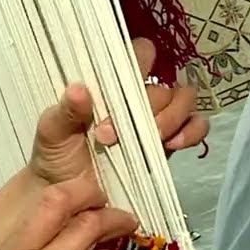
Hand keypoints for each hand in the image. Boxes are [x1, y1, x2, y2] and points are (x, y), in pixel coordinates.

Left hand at [30, 37, 209, 184]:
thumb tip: (79, 90)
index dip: (139, 61)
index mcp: (110, 84)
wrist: (70, 196)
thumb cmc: (58, 156)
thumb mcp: (52, 132)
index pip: (137, 53)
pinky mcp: (170, 142)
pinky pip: (197, 126)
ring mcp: (157, 118)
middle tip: (112, 136)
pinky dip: (192, 130)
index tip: (119, 87)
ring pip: (184, 99)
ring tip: (151, 138)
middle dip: (145, 108)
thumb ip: (65, 111)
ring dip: (171, 117)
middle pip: (161, 83)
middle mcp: (136, 96)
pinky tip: (174, 144)